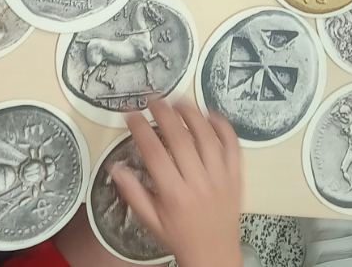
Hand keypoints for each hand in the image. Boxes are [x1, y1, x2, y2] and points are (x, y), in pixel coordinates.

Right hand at [111, 101, 242, 266]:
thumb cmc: (179, 236)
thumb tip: (115, 166)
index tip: (131, 114)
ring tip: (179, 100)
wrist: (215, 254)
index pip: (154, 153)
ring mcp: (220, 177)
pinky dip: (223, 127)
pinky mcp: (236, 176)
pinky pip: (233, 146)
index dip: (141, 129)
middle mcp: (198, 182)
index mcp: (174, 194)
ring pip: (208, 137)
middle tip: (153, 99)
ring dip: (192, 114)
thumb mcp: (150, 220)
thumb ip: (133, 193)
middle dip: (165, 114)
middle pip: (181, 139)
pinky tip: (210, 114)